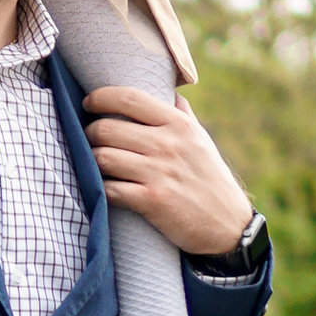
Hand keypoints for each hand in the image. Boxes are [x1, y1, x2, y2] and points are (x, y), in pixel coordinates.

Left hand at [81, 82, 253, 257]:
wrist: (229, 224)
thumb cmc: (209, 178)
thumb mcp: (201, 140)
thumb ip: (182, 114)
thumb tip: (168, 91)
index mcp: (179, 124)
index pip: (129, 98)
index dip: (100, 97)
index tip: (89, 102)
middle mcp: (168, 145)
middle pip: (106, 129)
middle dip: (88, 133)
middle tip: (87, 138)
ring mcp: (159, 173)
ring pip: (102, 158)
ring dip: (90, 161)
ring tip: (93, 162)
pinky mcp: (152, 201)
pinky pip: (110, 189)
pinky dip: (100, 188)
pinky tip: (103, 187)